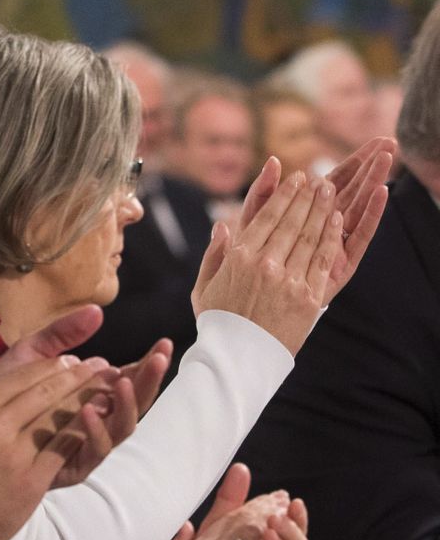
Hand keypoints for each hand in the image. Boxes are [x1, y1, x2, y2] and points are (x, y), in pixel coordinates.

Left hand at [0, 322, 170, 487]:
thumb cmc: (2, 394)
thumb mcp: (31, 356)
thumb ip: (62, 334)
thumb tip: (97, 311)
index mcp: (91, 394)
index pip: (129, 379)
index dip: (148, 364)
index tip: (162, 344)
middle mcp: (95, 420)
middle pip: (135, 403)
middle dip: (149, 380)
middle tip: (159, 358)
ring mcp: (86, 443)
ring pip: (122, 428)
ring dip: (128, 403)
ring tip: (123, 381)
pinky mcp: (72, 465)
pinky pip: (94, 451)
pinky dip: (95, 429)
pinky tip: (88, 409)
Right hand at [0, 349, 100, 539]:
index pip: (18, 378)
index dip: (49, 367)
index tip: (68, 360)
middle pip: (44, 392)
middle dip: (77, 376)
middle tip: (99, 366)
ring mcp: (15, 454)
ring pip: (59, 416)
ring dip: (88, 397)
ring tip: (109, 385)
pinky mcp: (32, 480)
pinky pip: (64, 446)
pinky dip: (85, 428)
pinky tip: (101, 417)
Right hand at [191, 169, 342, 353]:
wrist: (239, 359)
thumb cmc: (218, 323)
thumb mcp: (203, 287)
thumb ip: (214, 254)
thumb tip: (223, 226)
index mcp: (238, 258)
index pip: (267, 217)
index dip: (284, 195)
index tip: (296, 179)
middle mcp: (265, 264)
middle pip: (292, 221)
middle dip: (307, 196)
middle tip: (318, 179)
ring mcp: (289, 281)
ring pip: (309, 236)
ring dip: (322, 210)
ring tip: (330, 192)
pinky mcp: (308, 297)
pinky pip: (322, 260)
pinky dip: (331, 237)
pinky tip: (336, 220)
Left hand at [239, 140, 392, 292]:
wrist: (243, 319)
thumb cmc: (240, 269)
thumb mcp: (247, 227)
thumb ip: (261, 195)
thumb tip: (273, 162)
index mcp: (301, 217)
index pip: (330, 181)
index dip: (351, 162)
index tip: (372, 141)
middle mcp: (320, 230)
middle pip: (347, 191)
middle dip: (366, 166)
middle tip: (387, 141)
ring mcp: (331, 248)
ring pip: (355, 208)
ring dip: (372, 182)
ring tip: (388, 157)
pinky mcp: (339, 268)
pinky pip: (357, 238)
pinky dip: (370, 215)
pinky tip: (381, 193)